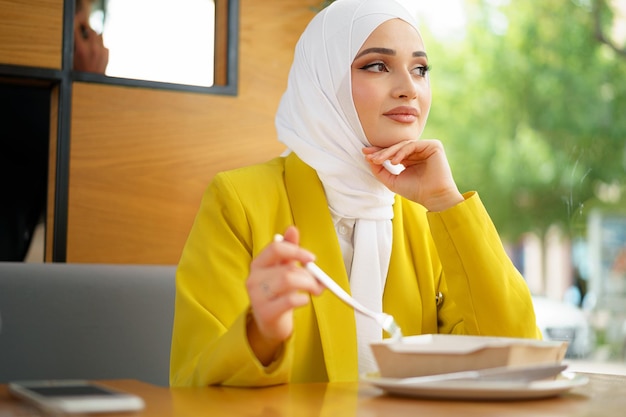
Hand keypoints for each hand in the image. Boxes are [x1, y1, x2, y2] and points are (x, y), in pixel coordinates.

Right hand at [73, 10, 108, 72]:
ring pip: (99, 36)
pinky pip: (103, 44)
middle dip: (87, 28)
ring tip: (89, 38)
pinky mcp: (107, 54)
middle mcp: (93, 48)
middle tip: (84, 27)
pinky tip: (95, 49)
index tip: (76, 24)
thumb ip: (74, 43)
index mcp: (81, 48)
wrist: (90, 82)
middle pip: (92, 30)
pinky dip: (99, 44)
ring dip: (94, 36)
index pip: (78, 30)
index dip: (76, 25)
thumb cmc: (78, 70)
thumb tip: (76, 33)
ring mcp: (101, 51)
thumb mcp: (71, 56)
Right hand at [246, 226, 323, 364]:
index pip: (276, 249)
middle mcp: (254, 278)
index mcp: (258, 264)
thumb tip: (292, 229)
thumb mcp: (282, 268)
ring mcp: (257, 296)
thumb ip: (288, 249)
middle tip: (319, 281)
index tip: (312, 258)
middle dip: (309, 274)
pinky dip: (302, 299)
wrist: (270, 323)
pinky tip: (304, 300)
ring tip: (315, 290)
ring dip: (309, 285)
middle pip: (286, 267)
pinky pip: (289, 301)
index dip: (297, 251)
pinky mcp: (265, 313)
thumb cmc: (278, 292)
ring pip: (288, 281)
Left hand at [363, 139, 463, 211]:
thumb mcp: (392, 181)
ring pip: (403, 145)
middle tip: (369, 156)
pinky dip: (402, 152)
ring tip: (378, 160)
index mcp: (409, 159)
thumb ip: (380, 170)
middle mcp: (417, 152)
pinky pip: (413, 145)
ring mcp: (425, 148)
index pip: (392, 152)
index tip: (365, 154)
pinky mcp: (433, 145)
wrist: (434, 197)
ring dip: (388, 152)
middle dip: (381, 151)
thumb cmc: (415, 191)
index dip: (378, 153)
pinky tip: (394, 162)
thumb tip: (368, 159)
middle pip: (396, 147)